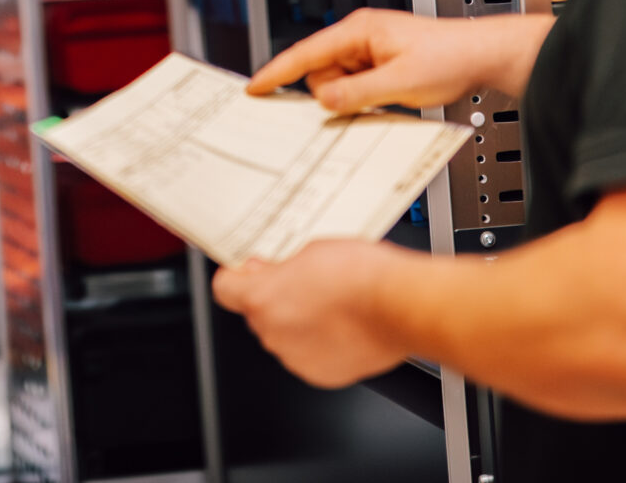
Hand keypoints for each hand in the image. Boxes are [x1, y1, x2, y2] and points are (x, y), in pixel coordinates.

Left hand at [213, 240, 413, 387]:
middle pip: (258, 313)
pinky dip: (318, 343)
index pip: (224, 290)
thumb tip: (268, 272)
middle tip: (302, 283)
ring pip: (284, 336)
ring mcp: (296, 357)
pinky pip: (307, 355)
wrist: (401, 306)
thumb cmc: (363, 275)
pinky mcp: (321, 374)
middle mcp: (274, 333)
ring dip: (297, 322)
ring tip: (330, 305)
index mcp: (264, 299)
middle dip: (275, 299)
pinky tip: (340, 326)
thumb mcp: (311, 250)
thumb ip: (279, 267)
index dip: (236, 278)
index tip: (246, 273)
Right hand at [246, 7, 549, 113]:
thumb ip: (357, 93)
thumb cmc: (451, 56)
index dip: (277, 72)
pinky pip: (356, 87)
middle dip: (334, 93)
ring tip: (389, 96)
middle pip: (321, 73)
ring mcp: (370, 51)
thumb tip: (323, 100)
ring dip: (354, 97)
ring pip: (338, 84)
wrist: (483, 56)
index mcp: (359, 30)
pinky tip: (389, 99)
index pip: (305, 53)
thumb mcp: (400, 83)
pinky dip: (365, 98)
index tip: (255, 86)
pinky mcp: (380, 65)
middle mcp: (360, 37)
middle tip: (366, 100)